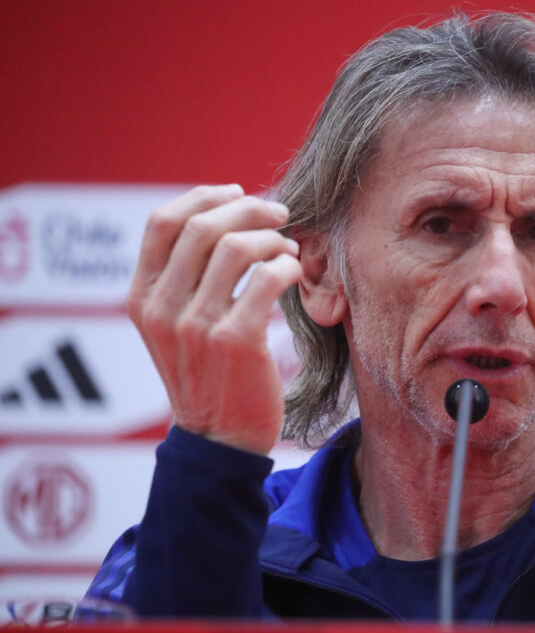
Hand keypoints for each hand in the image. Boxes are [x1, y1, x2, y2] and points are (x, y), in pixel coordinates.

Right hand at [127, 185, 302, 454]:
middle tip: (279, 214)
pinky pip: (266, 279)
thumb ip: (186, 280)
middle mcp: (162, 308)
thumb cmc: (209, 375)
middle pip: (202, 227)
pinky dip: (286, 266)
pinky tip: (294, 272)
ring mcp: (196, 325)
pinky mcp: (236, 340)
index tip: (237, 193)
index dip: (203, 197)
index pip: (161, 223)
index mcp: (142, 298)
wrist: (220, 439)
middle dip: (249, 209)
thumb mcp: (177, 327)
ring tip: (288, 249)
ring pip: (236, 248)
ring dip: (271, 239)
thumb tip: (228, 219)